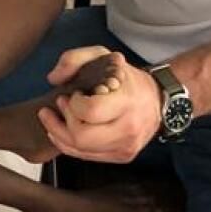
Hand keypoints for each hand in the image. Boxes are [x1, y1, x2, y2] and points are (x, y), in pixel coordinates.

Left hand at [38, 48, 160, 163]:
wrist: (156, 99)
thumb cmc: (126, 78)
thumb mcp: (102, 55)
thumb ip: (74, 59)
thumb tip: (53, 78)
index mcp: (127, 101)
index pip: (90, 111)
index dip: (74, 104)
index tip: (74, 94)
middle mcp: (129, 128)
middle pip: (81, 137)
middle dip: (61, 122)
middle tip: (60, 105)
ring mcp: (126, 146)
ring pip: (80, 150)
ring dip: (60, 134)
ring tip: (57, 117)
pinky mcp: (122, 156)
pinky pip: (86, 156)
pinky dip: (69, 145)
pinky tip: (63, 131)